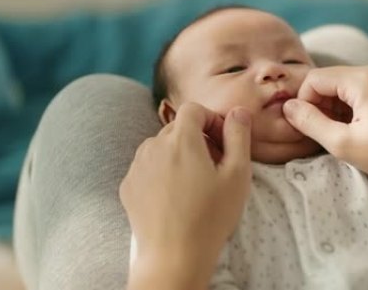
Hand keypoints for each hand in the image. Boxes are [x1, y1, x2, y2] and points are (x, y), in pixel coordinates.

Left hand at [120, 103, 251, 288]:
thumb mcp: (237, 174)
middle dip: (197, 138)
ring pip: (161, 146)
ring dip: (179, 154)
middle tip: (215, 165)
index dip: (211, 120)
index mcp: (181, 140)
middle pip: (177, 128)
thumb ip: (239, 135)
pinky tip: (176, 196)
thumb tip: (238, 111)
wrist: (174, 257)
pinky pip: (147, 167)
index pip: (193, 109)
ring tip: (195, 183)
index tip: (223, 141)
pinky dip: (162, 172)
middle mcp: (153, 146)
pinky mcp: (128, 186)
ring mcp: (136, 167)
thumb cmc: (210, 217)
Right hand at [282, 64, 367, 183]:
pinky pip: (356, 90)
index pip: (314, 79)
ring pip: (341, 85)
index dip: (304, 103)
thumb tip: (287, 108)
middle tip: (325, 134)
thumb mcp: (344, 144)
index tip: (308, 128)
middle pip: (328, 79)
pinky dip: (348, 107)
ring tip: (342, 135)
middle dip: (319, 105)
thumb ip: (311, 123)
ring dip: (333, 108)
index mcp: (364, 79)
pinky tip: (355, 130)